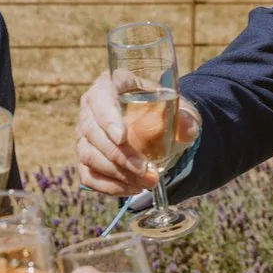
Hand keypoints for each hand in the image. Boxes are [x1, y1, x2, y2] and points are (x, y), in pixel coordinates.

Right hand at [73, 69, 199, 196]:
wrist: (160, 126)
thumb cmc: (166, 111)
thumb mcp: (182, 109)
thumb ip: (186, 118)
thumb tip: (185, 128)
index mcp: (113, 83)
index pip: (102, 97)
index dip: (108, 117)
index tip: (122, 138)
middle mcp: (92, 106)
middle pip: (92, 131)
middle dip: (119, 155)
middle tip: (144, 170)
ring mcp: (85, 132)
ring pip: (88, 155)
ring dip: (117, 173)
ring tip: (146, 182)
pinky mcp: (87, 156)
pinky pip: (88, 175)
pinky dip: (110, 186)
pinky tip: (133, 188)